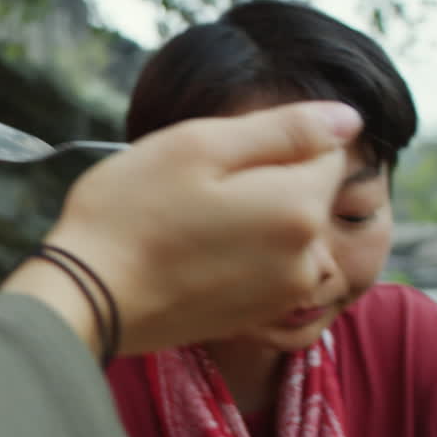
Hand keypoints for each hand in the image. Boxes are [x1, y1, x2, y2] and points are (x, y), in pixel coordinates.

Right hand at [8, 101, 359, 354]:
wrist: (87, 298)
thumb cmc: (131, 212)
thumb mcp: (200, 146)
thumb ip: (283, 129)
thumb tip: (349, 119)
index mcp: (298, 207)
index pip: (325, 151)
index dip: (271, 141)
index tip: (217, 156)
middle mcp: (305, 258)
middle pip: (304, 194)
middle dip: (262, 181)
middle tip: (191, 188)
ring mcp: (280, 294)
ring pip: (284, 231)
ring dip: (249, 218)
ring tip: (188, 223)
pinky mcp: (254, 317)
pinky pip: (264, 267)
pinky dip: (236, 254)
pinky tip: (187, 254)